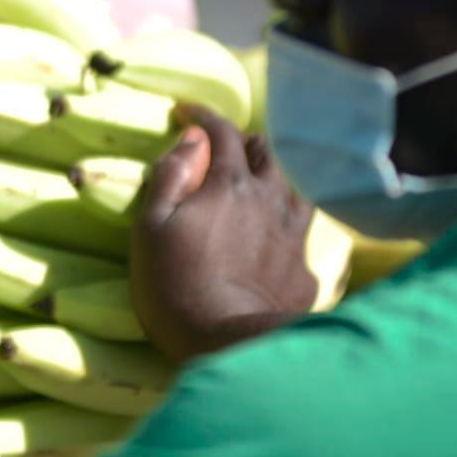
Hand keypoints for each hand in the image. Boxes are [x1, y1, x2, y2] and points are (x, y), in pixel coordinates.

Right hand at [131, 109, 318, 362]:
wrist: (227, 344)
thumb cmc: (175, 284)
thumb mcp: (151, 226)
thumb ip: (170, 175)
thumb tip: (191, 139)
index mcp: (230, 184)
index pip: (221, 132)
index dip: (202, 116)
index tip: (184, 113)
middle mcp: (269, 200)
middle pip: (268, 151)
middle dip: (244, 141)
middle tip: (222, 150)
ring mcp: (294, 236)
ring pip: (296, 187)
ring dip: (276, 176)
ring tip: (259, 184)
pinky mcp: (305, 273)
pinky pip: (303, 235)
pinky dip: (286, 225)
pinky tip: (276, 238)